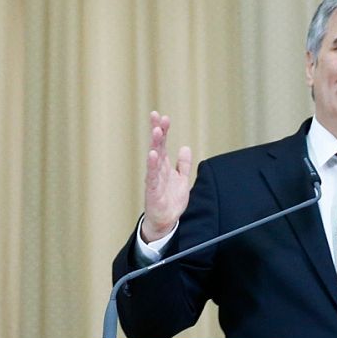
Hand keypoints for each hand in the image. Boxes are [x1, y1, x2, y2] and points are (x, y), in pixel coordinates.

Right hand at [143, 111, 192, 242]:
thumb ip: (183, 164)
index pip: (163, 144)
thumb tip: (185, 147)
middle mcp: (157, 170)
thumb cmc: (171, 200)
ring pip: (154, 158)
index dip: (163, 131)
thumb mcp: (182, 180)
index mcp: (164, 166)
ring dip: (155, 144)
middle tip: (156, 116)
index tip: (163, 117)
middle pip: (157, 146)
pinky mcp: (153, 190)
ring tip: (156, 130)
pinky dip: (152, 165)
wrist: (166, 221)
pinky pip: (152, 176)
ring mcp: (154, 179)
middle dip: (157, 131)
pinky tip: (152, 154)